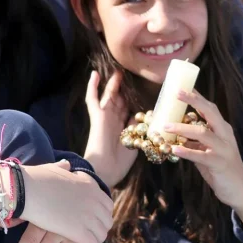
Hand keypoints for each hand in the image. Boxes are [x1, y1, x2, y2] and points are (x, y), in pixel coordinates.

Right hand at [18, 159, 112, 242]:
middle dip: (99, 229)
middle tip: (89, 235)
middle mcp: (93, 201)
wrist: (27, 189)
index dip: (101, 215)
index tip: (92, 221)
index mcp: (90, 186)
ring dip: (94, 241)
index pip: (107, 205)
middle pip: (107, 221)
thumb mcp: (55, 168)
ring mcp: (88, 216)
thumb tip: (66, 164)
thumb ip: (64, 168)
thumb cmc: (36, 179)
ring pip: (101, 235)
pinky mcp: (78, 231)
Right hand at [83, 70, 136, 187]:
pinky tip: (95, 74)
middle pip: (119, 101)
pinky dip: (92, 87)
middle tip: (129, 77)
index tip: (143, 92)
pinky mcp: (97, 116)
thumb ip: (142, 129)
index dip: (134, 101)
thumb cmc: (120, 163)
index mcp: (123, 129)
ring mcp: (104, 117)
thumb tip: (149, 114)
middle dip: (124, 90)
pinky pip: (92, 99)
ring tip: (117, 72)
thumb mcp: (137, 142)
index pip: (128, 111)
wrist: (105, 170)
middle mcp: (113, 121)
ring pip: (109, 97)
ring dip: (113, 84)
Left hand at [165, 89, 242, 227]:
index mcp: (223, 130)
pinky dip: (187, 152)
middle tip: (176, 94)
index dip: (196, 97)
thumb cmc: (222, 170)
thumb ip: (194, 143)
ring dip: (183, 129)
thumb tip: (175, 135)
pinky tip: (174, 150)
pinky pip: (201, 156)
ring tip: (166, 127)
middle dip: (194, 101)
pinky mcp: (220, 164)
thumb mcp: (207, 153)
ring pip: (203, 133)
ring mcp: (224, 149)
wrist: (240, 191)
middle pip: (210, 113)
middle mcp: (225, 136)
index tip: (181, 87)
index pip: (209, 109)